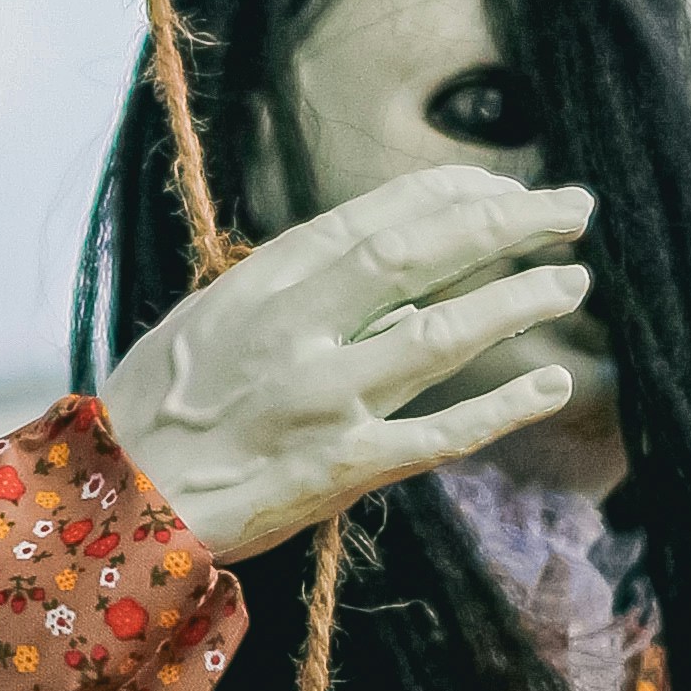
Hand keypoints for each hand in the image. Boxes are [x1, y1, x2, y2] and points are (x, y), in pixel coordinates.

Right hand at [102, 166, 595, 562]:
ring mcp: (324, 400)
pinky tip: (552, 385)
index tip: (503, 186)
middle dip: (507, 223)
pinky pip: (439, 434)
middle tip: (572, 209)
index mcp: (263, 283)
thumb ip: (292, 289)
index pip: (378, 217)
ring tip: (573, 284)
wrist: (117, 504)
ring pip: (443, 335)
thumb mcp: (211, 319)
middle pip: (423, 256)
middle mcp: (298, 331)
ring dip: (518, 303)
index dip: (453, 194)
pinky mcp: (342, 470)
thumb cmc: (160, 408)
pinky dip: (502, 408)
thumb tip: (386, 268)